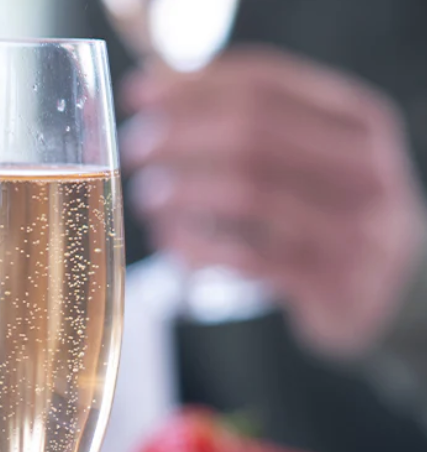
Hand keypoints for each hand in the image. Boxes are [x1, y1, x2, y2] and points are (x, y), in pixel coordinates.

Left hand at [121, 48, 426, 357]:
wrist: (392, 291)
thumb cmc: (331, 215)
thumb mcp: (317, 159)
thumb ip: (256, 126)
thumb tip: (162, 92)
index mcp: (358, 121)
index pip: (267, 83)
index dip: (193, 85)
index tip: (141, 93)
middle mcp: (362, 168)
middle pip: (253, 133)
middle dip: (181, 135)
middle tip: (136, 147)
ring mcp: (349, 227)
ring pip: (248, 195)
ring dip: (184, 192)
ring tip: (147, 197)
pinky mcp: (325, 282)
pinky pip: (246, 259)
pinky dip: (199, 248)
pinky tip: (172, 242)